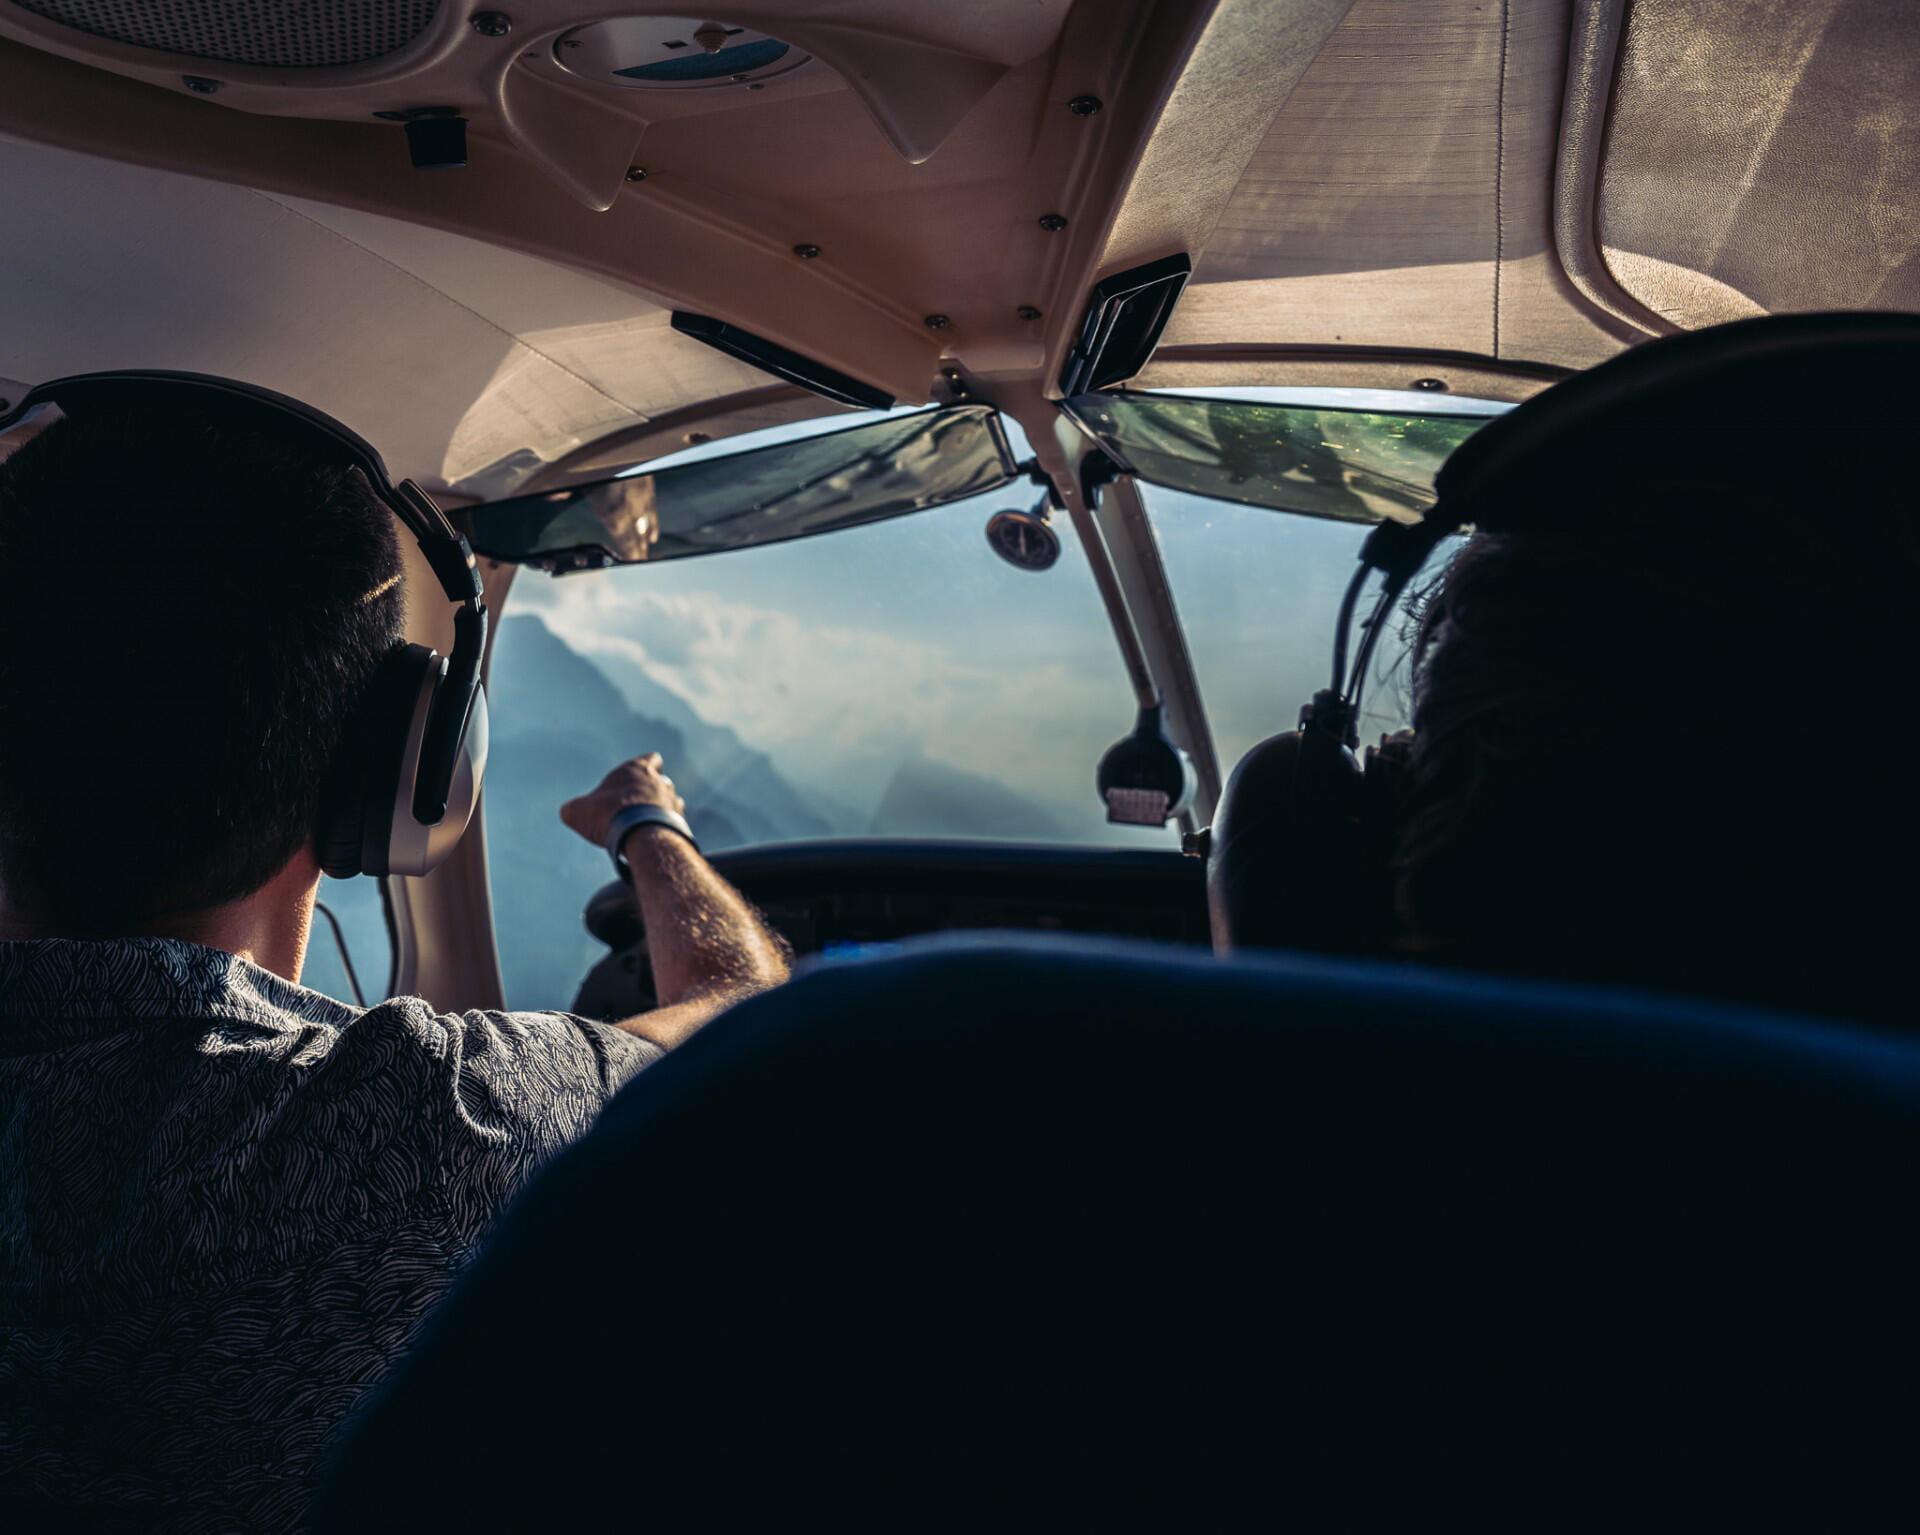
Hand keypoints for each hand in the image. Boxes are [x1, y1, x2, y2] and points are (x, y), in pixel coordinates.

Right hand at [560, 753, 687, 848]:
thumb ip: (573, 808)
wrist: (639, 835)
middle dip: (651, 793)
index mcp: (637, 769)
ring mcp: (673, 802)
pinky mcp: (680, 822)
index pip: (651, 759)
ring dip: (661, 810)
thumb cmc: (608, 815)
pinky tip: (655, 838)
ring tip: (646, 825)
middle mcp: (659, 782)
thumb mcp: (577, 811)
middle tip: (635, 809)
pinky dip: (668, 828)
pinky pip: (677, 822)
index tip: (638, 776)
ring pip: (672, 801)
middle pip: (662, 782)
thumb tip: (568, 812)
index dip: (646, 766)